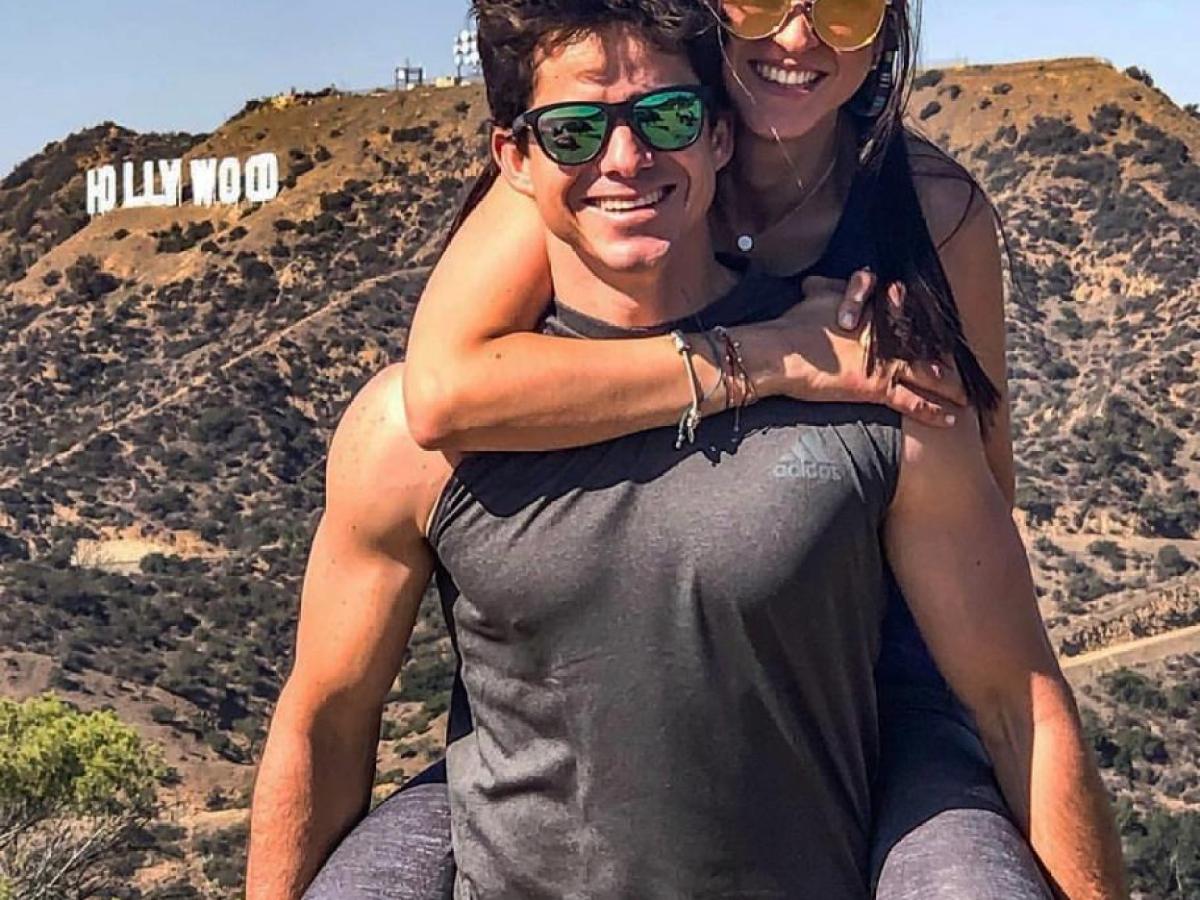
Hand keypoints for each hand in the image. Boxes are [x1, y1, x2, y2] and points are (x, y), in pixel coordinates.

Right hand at [754, 271, 966, 426]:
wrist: (783, 351)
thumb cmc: (795, 324)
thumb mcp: (814, 296)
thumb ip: (825, 288)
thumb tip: (816, 281)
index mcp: (873, 311)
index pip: (906, 315)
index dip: (922, 325)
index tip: (934, 331)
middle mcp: (885, 334)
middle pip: (924, 346)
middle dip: (944, 357)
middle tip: (961, 367)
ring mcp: (884, 361)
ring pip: (927, 373)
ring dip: (949, 386)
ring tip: (965, 395)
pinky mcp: (876, 387)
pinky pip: (912, 400)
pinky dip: (932, 411)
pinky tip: (950, 420)